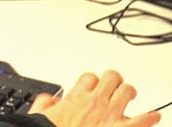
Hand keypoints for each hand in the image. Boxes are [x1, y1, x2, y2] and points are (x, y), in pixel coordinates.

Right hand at [28, 70, 160, 126]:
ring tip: (130, 95)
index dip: (92, 80)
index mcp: (76, 96)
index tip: (92, 86)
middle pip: (111, 77)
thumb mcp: (40, 113)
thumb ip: (45, 102)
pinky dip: (151, 117)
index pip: (89, 76)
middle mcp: (96, 101)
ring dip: (129, 93)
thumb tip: (50, 100)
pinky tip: (154, 116)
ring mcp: (110, 114)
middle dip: (114, 80)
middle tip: (114, 86)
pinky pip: (143, 120)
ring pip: (128, 91)